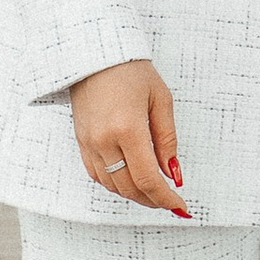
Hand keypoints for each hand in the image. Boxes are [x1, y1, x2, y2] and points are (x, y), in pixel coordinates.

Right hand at [69, 57, 190, 213]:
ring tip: (153, 191)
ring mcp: (89, 143)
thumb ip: (167, 140)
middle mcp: (104, 140)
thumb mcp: (161, 100)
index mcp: (127, 129)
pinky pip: (97, 175)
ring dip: (134, 194)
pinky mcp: (80, 141)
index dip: (165, 198)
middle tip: (170, 201)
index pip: (148, 179)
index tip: (179, 205)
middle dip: (152, 200)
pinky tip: (129, 179)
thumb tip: (173, 173)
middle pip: (129, 188)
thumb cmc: (130, 71)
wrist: (95, 54)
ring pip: (112, 185)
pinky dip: (115, 183)